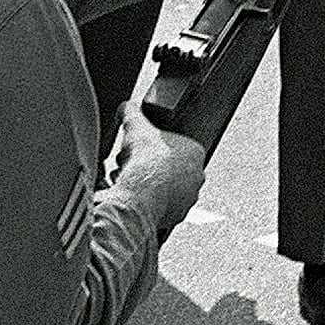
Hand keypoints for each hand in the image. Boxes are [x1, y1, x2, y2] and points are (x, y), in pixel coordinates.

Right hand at [110, 103, 207, 234]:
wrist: (140, 193)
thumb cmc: (146, 162)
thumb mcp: (136, 126)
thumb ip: (132, 112)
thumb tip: (127, 107)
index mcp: (195, 152)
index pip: (175, 146)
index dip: (153, 146)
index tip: (140, 148)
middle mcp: (196, 177)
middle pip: (169, 169)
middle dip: (150, 166)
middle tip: (132, 164)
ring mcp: (187, 199)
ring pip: (164, 189)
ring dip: (146, 185)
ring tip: (128, 180)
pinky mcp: (176, 217)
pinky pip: (159, 208)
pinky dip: (145, 202)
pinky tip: (132, 196)